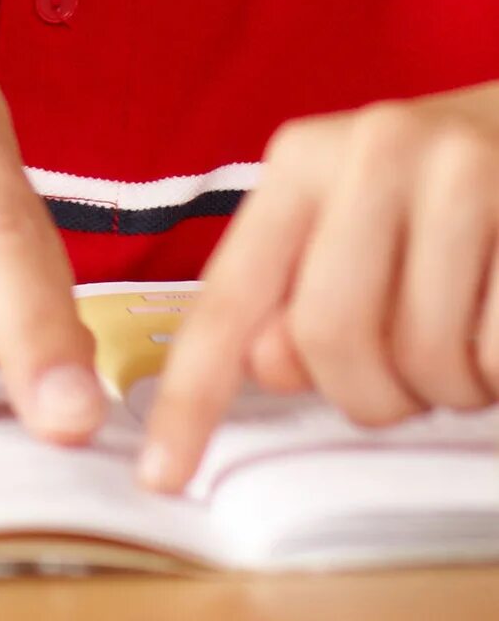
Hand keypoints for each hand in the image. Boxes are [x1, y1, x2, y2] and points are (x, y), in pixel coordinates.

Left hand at [141, 87, 498, 490]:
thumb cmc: (442, 193)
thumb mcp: (353, 222)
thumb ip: (297, 293)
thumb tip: (270, 367)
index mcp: (303, 160)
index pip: (230, 296)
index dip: (193, 396)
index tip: (160, 476)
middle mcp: (372, 152)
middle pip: (332, 341)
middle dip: (375, 394)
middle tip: (410, 379)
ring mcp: (461, 175)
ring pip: (429, 360)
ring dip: (453, 386)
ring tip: (467, 338)